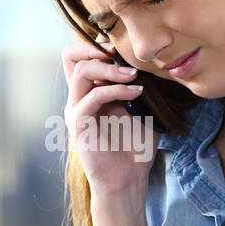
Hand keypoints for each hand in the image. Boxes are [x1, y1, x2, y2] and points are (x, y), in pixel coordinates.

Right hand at [60, 38, 157, 195]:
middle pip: (71, 56)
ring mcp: (76, 110)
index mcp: (90, 93)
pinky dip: (116, 89)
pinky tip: (137, 91)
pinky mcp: (79, 124)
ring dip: (109, 67)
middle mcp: (78, 98)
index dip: (97, 44)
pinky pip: (93, 96)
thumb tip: (154, 66)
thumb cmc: (134, 150)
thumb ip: (138, 89)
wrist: (127, 180)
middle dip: (97, 48)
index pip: (80, 56)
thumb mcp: (141, 111)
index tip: (124, 47)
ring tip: (134, 74)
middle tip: (122, 53)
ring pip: (81, 71)